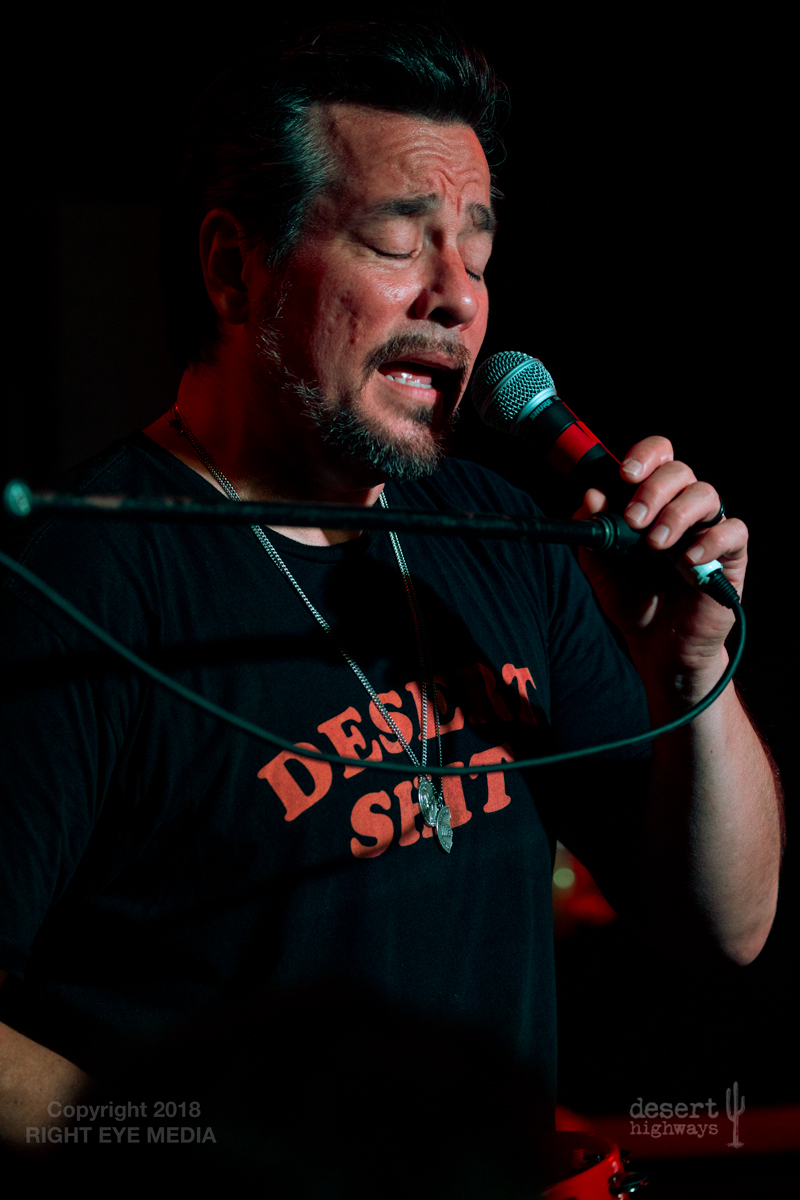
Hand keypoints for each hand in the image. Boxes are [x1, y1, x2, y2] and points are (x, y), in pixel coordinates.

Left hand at [574, 436, 747, 698]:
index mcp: (651, 501)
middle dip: (654, 490)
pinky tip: (686, 561)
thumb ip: (593, 532)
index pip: (658, 457)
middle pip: (680, 471)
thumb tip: (591, 496)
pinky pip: (733, 532)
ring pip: (706, 494)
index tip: (625, 474)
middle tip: (634, 519)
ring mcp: (707, 530)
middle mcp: (681, 508)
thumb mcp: (600, 566)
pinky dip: (710, 542)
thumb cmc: (632, 598)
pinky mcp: (730, 557)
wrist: (655, 645)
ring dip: (677, 514)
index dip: (645, 456)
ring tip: (655, 545)